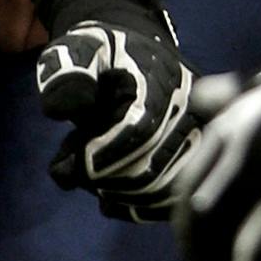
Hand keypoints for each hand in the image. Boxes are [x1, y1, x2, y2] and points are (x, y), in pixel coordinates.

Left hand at [35, 9, 197, 219]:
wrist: (132, 56)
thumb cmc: (100, 57)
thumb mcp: (77, 52)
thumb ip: (67, 74)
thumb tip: (61, 109)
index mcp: (163, 82)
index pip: (139, 130)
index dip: (102, 154)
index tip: (72, 165)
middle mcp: (191, 113)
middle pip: (152, 169)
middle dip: (104, 178)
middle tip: (72, 169)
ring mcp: (198, 141)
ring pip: (162, 191)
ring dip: (115, 194)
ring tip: (87, 175)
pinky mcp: (195, 163)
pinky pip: (172, 201)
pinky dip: (135, 208)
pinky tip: (107, 201)